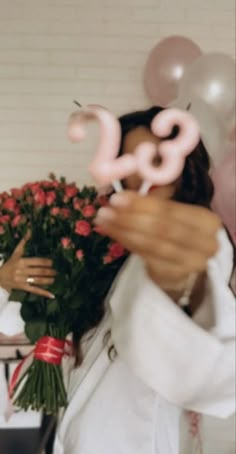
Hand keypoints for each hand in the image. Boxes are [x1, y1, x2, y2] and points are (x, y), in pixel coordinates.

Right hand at [0, 235, 55, 298]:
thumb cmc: (9, 264)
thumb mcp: (16, 253)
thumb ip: (23, 242)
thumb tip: (29, 230)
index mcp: (21, 261)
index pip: (37, 261)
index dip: (46, 262)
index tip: (52, 262)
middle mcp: (22, 271)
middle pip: (39, 271)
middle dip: (49, 271)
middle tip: (56, 271)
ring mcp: (22, 280)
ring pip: (38, 281)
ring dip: (48, 280)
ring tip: (54, 279)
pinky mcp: (23, 288)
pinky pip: (35, 290)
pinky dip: (44, 293)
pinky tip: (52, 295)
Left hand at [95, 192, 220, 294]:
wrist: (184, 262)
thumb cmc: (176, 229)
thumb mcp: (170, 210)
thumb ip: (154, 198)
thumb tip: (128, 185)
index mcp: (207, 220)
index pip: (171, 210)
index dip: (142, 204)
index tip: (117, 198)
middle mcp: (204, 243)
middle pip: (162, 229)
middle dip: (130, 218)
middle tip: (105, 211)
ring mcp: (191, 263)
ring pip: (152, 245)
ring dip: (124, 232)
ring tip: (103, 221)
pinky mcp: (176, 275)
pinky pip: (146, 258)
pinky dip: (127, 243)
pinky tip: (112, 233)